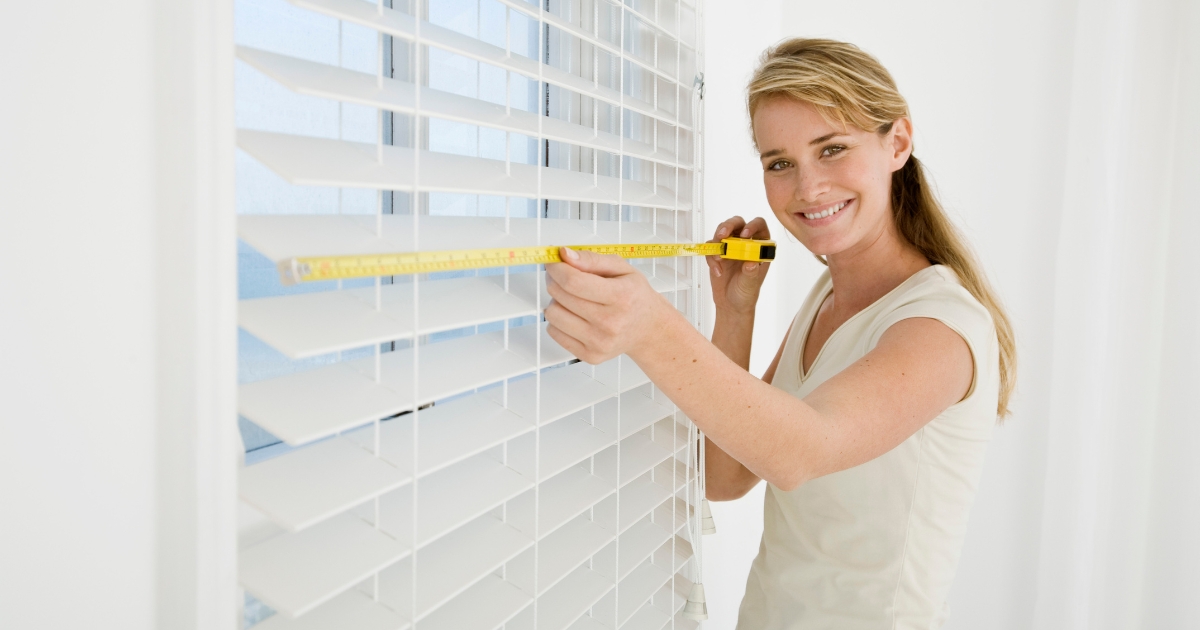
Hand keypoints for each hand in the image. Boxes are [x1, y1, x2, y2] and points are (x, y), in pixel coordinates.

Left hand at [545, 247, 674, 363]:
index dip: (556, 269)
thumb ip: (591, 259)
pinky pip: (554, 332)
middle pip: (560, 296)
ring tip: (573, 299)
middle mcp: (611, 323)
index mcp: (621, 297)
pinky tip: (575, 316)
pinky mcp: (590, 355)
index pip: (573, 282)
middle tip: (565, 277)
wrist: (647, 328)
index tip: (553, 262)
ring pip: (553, 315)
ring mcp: (600, 342)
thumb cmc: (634, 296)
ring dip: (557, 302)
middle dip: (555, 281)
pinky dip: (559, 320)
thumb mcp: (622, 268)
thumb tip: (565, 254)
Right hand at [707, 216, 770, 315]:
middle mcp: (745, 244)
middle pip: (738, 223)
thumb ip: (751, 272)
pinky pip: (711, 248)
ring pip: (723, 231)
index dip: (752, 226)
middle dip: (729, 226)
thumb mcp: (750, 284)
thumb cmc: (746, 293)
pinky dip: (711, 257)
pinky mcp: (718, 253)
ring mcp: (731, 247)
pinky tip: (717, 270)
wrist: (731, 304)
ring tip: (719, 257)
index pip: (759, 226)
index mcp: (760, 247)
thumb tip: (751, 261)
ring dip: (718, 239)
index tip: (744, 234)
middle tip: (723, 235)